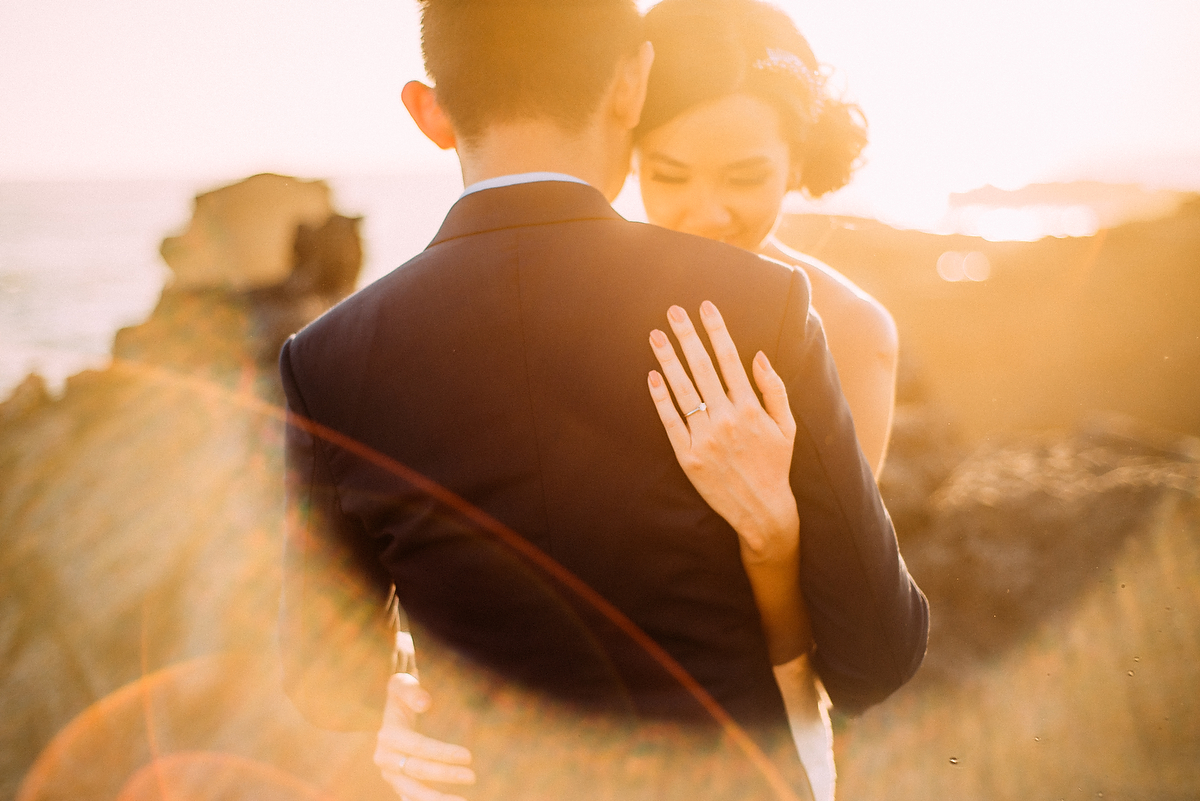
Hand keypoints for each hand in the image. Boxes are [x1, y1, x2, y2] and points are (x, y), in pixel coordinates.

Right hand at [375, 673, 475, 800]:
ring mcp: (390, 774)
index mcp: (388, 735)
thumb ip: (412, 690)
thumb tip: (426, 703)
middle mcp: (386, 758)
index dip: (442, 753)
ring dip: (437, 799)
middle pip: (418, 770)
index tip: (468, 756)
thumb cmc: (401, 697)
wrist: (390, 714)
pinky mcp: (397, 783)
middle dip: (445, 775)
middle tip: (472, 777)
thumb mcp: (402, 684)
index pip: (418, 747)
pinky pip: (413, 797)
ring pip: (413, 791)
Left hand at [647, 302, 799, 564]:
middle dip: (687, 336)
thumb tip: (758, 355)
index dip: (716, 330)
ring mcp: (705, 437)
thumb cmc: (775, 465)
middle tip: (672, 311)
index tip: (704, 307)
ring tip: (655, 335)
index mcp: (750, 408)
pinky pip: (670, 421)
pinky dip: (660, 398)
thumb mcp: (786, 427)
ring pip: (682, 390)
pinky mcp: (687, 456)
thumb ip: (774, 389)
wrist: (761, 509)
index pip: (729, 359)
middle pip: (702, 367)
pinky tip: (652, 376)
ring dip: (668, 359)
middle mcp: (726, 419)